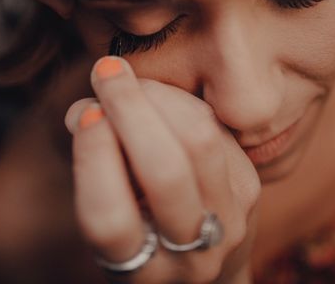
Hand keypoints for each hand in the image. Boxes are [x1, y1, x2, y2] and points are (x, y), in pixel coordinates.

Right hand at [65, 57, 260, 282]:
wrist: (204, 262)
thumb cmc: (139, 231)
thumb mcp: (109, 215)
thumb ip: (92, 165)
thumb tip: (86, 110)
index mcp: (139, 273)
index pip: (111, 220)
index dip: (95, 160)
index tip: (86, 112)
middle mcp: (189, 257)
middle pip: (165, 173)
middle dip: (131, 110)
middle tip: (105, 71)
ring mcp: (227, 223)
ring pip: (199, 143)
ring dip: (159, 98)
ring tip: (128, 80)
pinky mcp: (249, 189)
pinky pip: (215, 129)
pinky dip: (180, 102)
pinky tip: (157, 95)